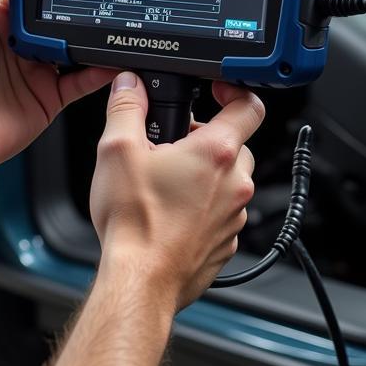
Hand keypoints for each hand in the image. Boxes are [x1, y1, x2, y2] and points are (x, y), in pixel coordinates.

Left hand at [0, 0, 115, 175]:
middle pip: (55, 14)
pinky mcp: (50, 96)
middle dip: (76, 3)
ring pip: (74, 44)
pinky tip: (112, 58)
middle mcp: (17, 41)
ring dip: (90, 35)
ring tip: (110, 21)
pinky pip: (82, 80)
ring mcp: (36, 69)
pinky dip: (100, 69)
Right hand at [89, 73, 262, 308]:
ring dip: (205, 174)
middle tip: (174, 143)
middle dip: (207, 137)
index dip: (234, 89)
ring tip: (167, 181)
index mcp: (215, 153)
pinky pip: (222, 213)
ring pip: (229, 180)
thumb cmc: (134, 222)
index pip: (249, 106)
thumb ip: (125, 108)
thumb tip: (129, 86)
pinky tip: (170, 211)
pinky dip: (203, 206)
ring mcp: (234, 216)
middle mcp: (235, 184)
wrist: (141, 280)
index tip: (217, 88)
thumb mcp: (117, 149)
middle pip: (236, 143)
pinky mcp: (226, 242)